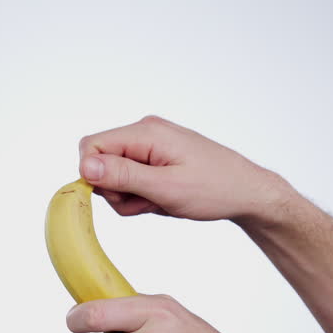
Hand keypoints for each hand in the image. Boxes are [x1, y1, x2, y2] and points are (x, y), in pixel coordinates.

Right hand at [78, 115, 291, 222]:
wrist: (247, 192)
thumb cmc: (214, 189)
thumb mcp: (165, 189)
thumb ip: (123, 176)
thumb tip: (85, 166)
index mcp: (146, 132)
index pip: (91, 146)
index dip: (95, 176)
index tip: (121, 195)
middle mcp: (145, 131)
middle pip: (101, 162)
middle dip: (117, 190)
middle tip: (148, 201)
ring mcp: (151, 144)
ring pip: (115, 174)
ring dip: (131, 196)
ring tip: (161, 201)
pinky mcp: (156, 156)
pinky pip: (132, 177)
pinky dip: (142, 194)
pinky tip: (163, 199)